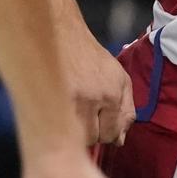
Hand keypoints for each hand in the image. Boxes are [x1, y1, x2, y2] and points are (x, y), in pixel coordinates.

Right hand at [64, 27, 134, 145]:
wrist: (62, 35)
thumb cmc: (91, 57)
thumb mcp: (119, 78)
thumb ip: (126, 110)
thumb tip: (120, 141)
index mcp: (112, 93)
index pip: (112, 134)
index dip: (107, 133)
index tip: (100, 124)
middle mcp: (93, 98)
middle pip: (94, 138)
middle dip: (92, 132)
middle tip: (85, 115)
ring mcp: (70, 99)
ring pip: (76, 136)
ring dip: (75, 131)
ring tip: (72, 113)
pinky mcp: (50, 99)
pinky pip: (59, 126)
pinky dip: (60, 125)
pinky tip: (60, 113)